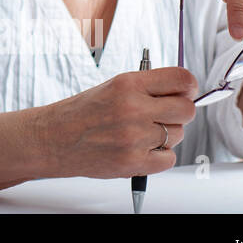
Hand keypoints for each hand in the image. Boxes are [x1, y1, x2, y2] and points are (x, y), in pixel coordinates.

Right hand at [40, 67, 197, 177]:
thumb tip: (183, 91)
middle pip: (186, 110)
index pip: (181, 79)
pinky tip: (140, 148)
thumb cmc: (82, 113)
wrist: (54, 138)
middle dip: (180, 112)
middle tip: (166, 114)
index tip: (187, 91)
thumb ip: (147, 88)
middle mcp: (133, 108)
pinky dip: (159, 156)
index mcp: (128, 84)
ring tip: (141, 133)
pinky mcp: (134, 162)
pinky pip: (169, 159)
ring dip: (165, 135)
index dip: (189, 86)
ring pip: (178, 135)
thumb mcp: (112, 87)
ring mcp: (134, 137)